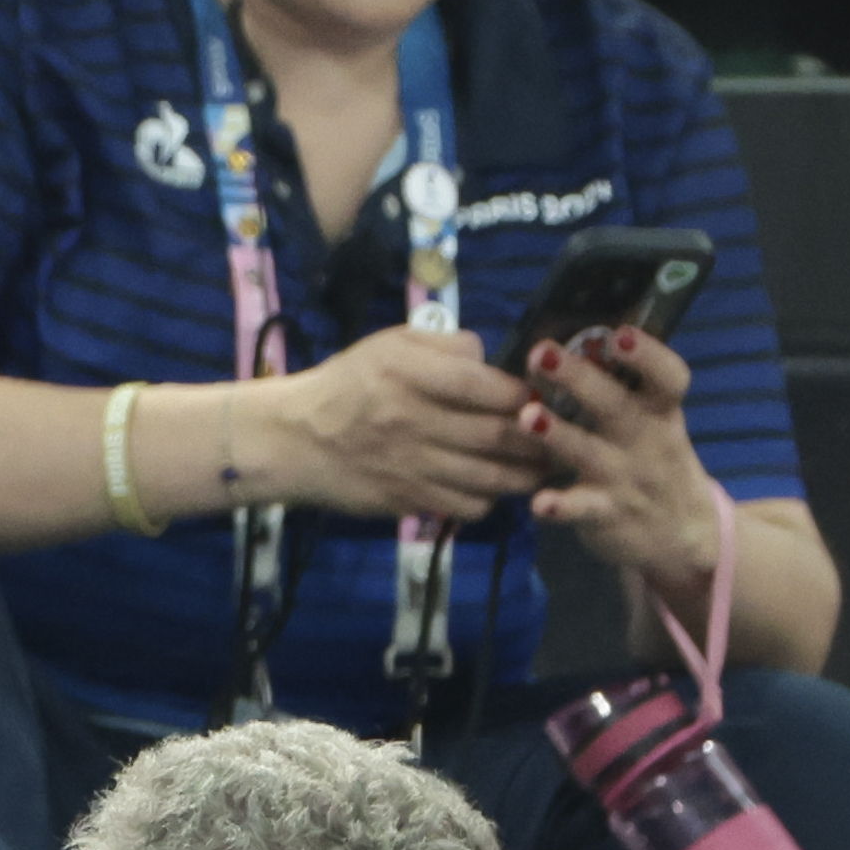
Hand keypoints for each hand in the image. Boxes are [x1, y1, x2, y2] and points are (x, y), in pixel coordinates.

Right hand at [263, 325, 550, 522]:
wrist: (292, 440)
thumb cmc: (346, 385)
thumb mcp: (389, 344)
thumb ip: (445, 344)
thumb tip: (490, 360)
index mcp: (406, 374)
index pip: (483, 385)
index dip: (522, 393)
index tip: (538, 395)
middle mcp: (409, 421)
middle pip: (494, 435)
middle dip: (536, 438)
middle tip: (557, 436)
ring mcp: (406, 466)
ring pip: (486, 476)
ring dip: (522, 475)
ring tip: (540, 468)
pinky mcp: (401, 499)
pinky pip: (460, 505)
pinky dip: (487, 500)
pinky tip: (491, 489)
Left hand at [516, 326, 722, 593]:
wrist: (684, 532)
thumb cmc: (655, 462)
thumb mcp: (655, 424)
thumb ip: (625, 390)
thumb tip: (576, 342)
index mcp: (661, 411)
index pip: (668, 378)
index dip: (647, 355)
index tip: (620, 333)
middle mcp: (645, 439)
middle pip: (615, 405)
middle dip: (578, 378)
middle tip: (541, 354)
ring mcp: (624, 477)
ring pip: (588, 452)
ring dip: (557, 434)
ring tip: (527, 416)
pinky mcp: (606, 513)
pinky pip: (582, 509)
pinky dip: (560, 506)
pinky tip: (538, 503)